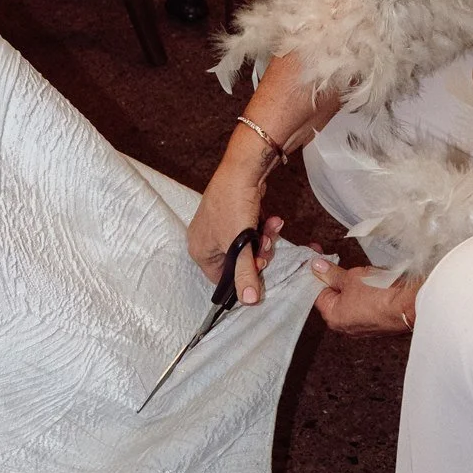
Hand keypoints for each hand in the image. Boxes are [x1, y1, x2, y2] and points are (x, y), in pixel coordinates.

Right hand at [187, 159, 282, 305]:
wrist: (242, 170)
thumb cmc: (233, 207)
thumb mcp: (239, 245)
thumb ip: (245, 274)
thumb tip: (249, 302)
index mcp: (200, 252)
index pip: (221, 280)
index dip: (242, 277)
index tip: (257, 269)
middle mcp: (206, 241)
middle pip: (237, 263)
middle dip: (256, 255)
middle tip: (266, 246)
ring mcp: (219, 227)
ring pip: (246, 247)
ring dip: (262, 240)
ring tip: (271, 229)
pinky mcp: (233, 216)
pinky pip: (250, 231)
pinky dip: (262, 228)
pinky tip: (272, 220)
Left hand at [310, 257, 419, 335]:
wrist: (410, 304)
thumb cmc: (380, 294)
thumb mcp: (350, 277)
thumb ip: (331, 273)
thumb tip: (317, 267)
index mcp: (333, 317)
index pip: (317, 292)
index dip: (316, 272)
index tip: (317, 257)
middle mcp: (346, 325)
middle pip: (334, 297)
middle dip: (334, 278)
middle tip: (336, 260)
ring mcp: (363, 325)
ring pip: (351, 300)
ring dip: (352, 284)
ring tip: (360, 272)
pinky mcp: (378, 322)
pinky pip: (365, 304)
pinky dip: (366, 292)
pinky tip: (372, 281)